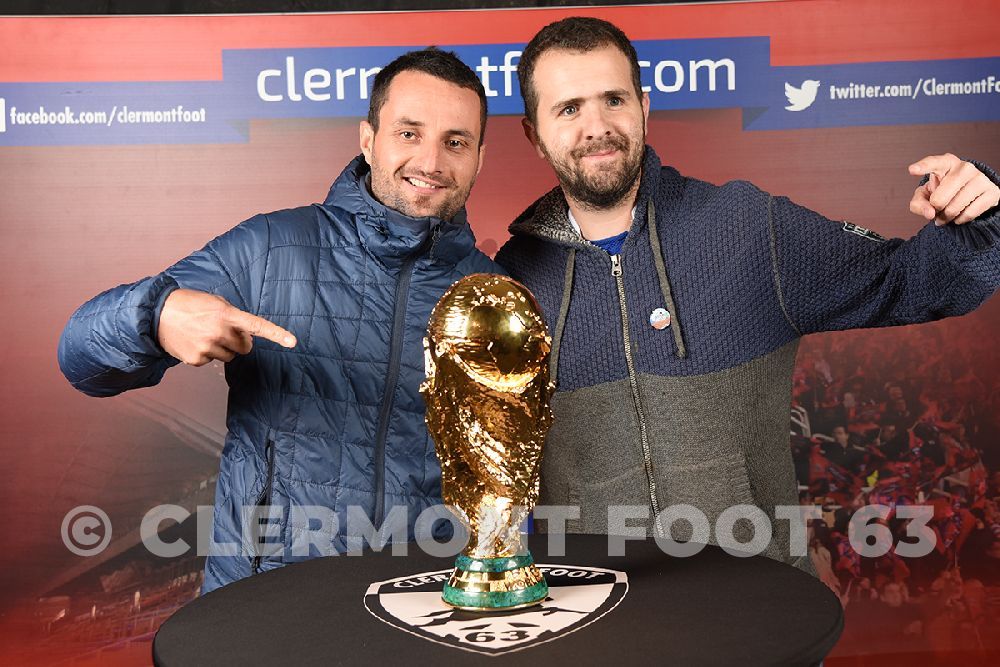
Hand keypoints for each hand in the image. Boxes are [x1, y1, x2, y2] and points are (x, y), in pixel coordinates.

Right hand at [157, 288, 295, 365]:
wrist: (157, 314)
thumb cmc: (190, 305)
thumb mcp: (215, 302)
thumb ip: (234, 317)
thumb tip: (247, 336)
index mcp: (226, 315)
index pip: (258, 326)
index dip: (277, 334)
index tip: (292, 342)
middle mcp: (219, 332)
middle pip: (245, 348)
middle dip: (239, 342)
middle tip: (224, 332)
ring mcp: (208, 347)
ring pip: (229, 356)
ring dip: (222, 348)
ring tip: (204, 334)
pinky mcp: (197, 359)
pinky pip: (212, 361)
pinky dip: (206, 353)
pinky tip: (194, 341)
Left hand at [908, 153, 999, 225]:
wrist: (970, 196)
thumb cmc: (941, 192)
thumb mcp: (925, 196)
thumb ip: (918, 204)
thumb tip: (930, 213)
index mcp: (946, 163)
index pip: (934, 163)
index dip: (923, 167)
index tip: (911, 170)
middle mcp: (964, 167)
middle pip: (939, 198)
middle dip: (935, 209)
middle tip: (937, 209)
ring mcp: (980, 178)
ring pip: (954, 207)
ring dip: (946, 217)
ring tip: (946, 214)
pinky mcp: (992, 192)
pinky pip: (969, 214)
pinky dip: (960, 220)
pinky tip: (959, 216)